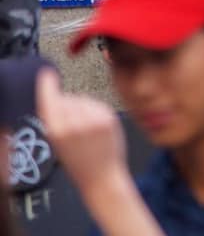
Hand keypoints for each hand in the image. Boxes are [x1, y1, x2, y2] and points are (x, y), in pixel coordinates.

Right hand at [37, 67, 127, 192]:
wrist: (102, 177)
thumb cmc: (79, 161)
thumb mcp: (58, 143)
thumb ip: (57, 120)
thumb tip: (60, 95)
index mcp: (56, 131)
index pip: (49, 101)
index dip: (47, 86)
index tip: (47, 74)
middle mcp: (73, 123)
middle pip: (67, 98)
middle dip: (68, 106)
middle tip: (74, 129)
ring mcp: (92, 118)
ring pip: (83, 99)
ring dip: (83, 108)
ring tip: (86, 131)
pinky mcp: (107, 116)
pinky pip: (97, 104)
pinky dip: (95, 111)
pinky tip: (97, 128)